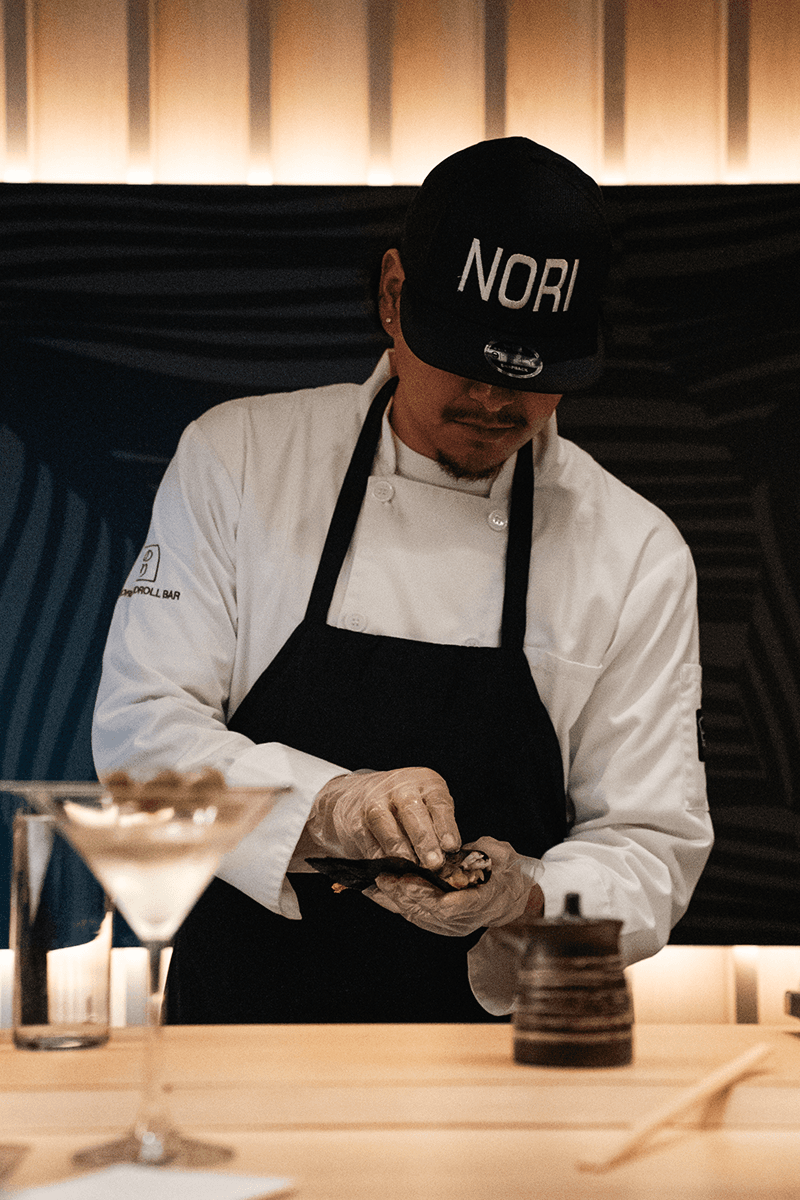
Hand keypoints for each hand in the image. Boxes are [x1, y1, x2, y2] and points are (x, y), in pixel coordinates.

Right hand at [307, 767, 460, 868]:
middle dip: (424, 839)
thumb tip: (452, 861)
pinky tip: (389, 870)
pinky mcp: (354, 818)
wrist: (359, 796)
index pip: (438, 802)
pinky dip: (378, 856)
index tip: (451, 847)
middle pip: (412, 810)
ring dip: (400, 849)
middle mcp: (400, 787)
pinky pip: (366, 838)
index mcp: (425, 782)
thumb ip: (438, 829)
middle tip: (434, 863)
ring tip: (411, 868)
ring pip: (385, 822)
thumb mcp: (428, 808)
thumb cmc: (406, 809)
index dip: (446, 825)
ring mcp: (374, 800)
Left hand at [369, 836, 533, 936]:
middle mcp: (464, 920)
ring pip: (418, 916)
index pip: (452, 907)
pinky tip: (380, 892)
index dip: (427, 895)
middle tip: (385, 876)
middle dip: (404, 894)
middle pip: (428, 912)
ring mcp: (451, 926)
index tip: (409, 881)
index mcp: (482, 903)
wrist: (512, 897)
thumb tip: (463, 851)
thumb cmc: (506, 873)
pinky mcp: (440, 924)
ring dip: (396, 900)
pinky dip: (396, 904)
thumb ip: (482, 853)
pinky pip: (415, 915)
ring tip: (378, 882)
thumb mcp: (501, 856)